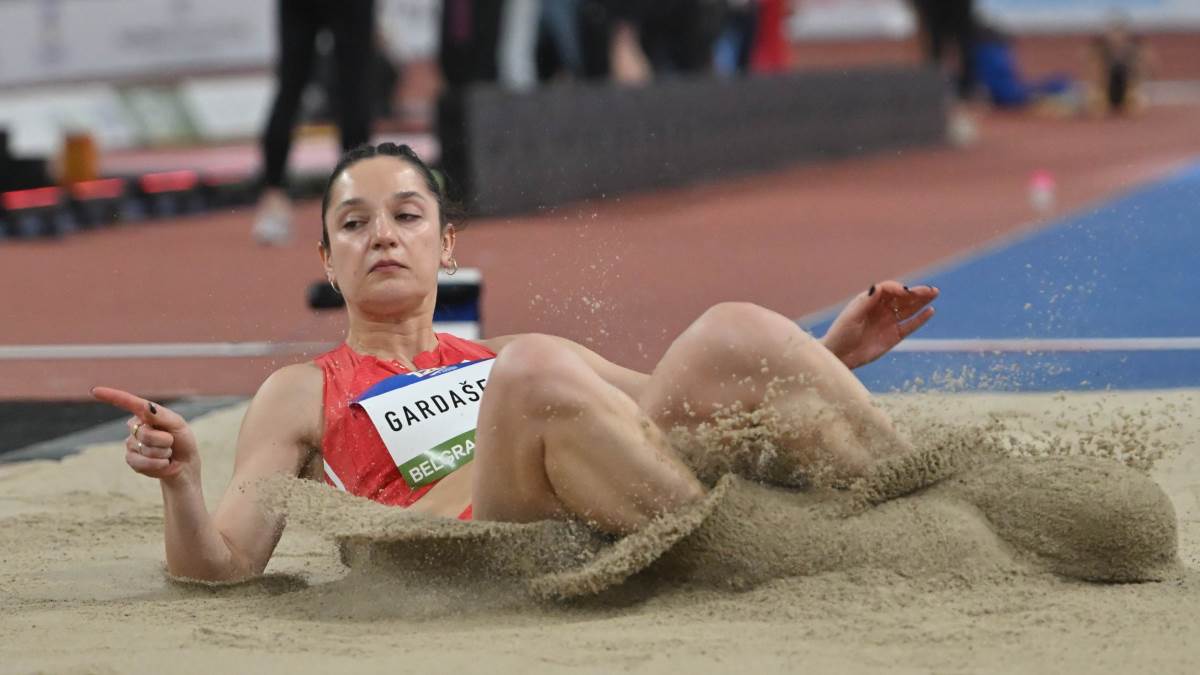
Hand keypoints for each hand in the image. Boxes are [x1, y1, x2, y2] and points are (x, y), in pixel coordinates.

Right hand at [91, 386, 198, 482]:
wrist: (185, 463)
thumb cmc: (182, 440)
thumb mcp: (177, 424)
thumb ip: (161, 415)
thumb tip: (145, 405)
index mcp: (145, 414)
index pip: (127, 403)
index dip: (111, 396)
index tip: (95, 391)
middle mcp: (135, 427)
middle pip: (146, 433)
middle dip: (164, 440)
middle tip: (171, 441)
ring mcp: (131, 444)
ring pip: (146, 448)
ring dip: (163, 452)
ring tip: (167, 452)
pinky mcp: (131, 460)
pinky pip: (142, 462)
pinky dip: (157, 463)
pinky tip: (162, 462)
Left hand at [820, 281, 937, 368]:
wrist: (840, 356)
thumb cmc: (840, 334)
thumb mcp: (851, 317)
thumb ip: (865, 302)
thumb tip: (878, 287)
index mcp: (870, 300)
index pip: (888, 289)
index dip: (898, 288)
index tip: (905, 291)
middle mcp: (881, 309)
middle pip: (902, 297)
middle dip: (916, 292)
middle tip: (930, 289)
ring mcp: (889, 322)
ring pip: (909, 309)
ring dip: (922, 301)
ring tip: (934, 293)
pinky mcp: (894, 336)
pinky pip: (910, 326)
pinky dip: (920, 319)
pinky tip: (930, 311)